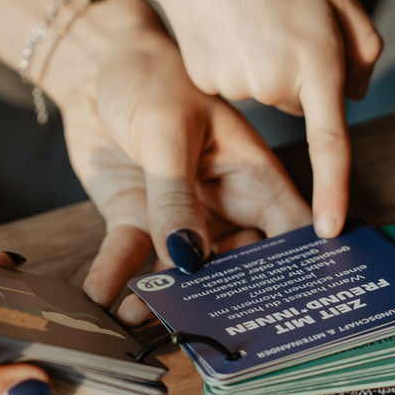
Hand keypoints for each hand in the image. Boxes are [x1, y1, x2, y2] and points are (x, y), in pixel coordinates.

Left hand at [47, 0, 312, 306]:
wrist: (96, 66)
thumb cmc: (152, 77)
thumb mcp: (170, 131)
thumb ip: (177, 195)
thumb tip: (189, 258)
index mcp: (252, 176)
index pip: (289, 230)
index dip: (298, 270)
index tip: (293, 310)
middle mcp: (223, 206)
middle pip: (237, 265)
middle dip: (224, 299)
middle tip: (206, 328)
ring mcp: (179, 218)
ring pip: (180, 273)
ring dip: (163, 298)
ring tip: (141, 318)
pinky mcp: (135, 221)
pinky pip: (129, 259)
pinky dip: (114, 280)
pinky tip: (101, 298)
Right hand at [116, 0, 380, 237]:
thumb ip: (362, 48)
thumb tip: (352, 98)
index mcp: (317, 58)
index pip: (331, 142)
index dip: (332, 191)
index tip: (328, 231)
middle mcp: (275, 81)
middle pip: (303, 101)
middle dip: (305, 71)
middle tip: (290, 19)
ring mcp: (235, 85)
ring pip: (270, 93)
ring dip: (271, 63)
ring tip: (256, 13)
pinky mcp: (205, 80)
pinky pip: (239, 85)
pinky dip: (240, 62)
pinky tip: (230, 23)